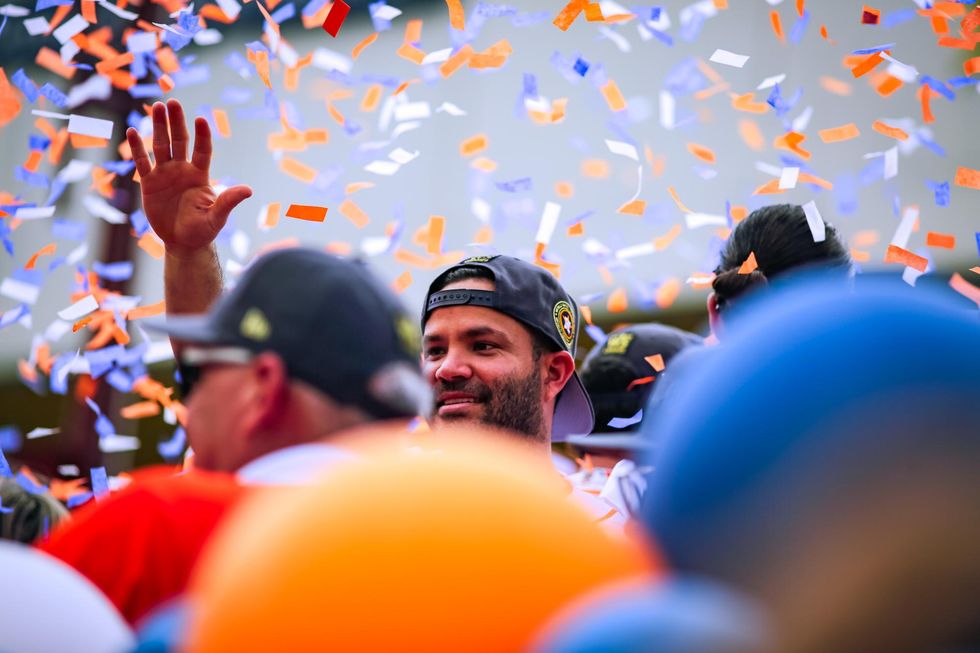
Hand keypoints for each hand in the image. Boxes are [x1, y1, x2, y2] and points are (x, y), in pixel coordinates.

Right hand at [127, 100, 251, 258]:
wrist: (183, 242)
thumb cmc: (204, 230)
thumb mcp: (217, 216)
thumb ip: (228, 201)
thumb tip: (248, 190)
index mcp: (200, 175)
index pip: (202, 151)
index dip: (202, 136)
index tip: (201, 119)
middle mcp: (183, 170)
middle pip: (179, 141)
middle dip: (176, 122)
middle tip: (172, 102)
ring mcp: (165, 174)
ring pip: (161, 146)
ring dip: (158, 127)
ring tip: (156, 107)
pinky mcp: (150, 183)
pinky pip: (142, 162)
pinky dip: (137, 148)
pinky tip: (132, 131)